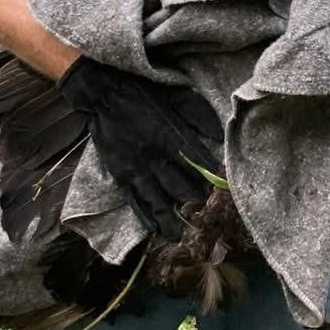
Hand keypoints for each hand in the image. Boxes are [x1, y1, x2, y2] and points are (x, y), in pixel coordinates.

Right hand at [57, 57, 223, 239]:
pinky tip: (157, 229)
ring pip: (159, 201)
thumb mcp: (177, 97)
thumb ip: (199, 117)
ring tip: (184, 235)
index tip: (223, 190)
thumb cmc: (144, 94)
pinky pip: (136, 201)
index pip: (198, 163)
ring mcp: (137, 168)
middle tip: (209, 217)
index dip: (211, 178)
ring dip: (173, 219)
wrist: (106, 94)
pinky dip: (148, 217)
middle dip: (196, 203)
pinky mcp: (121, 175)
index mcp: (172, 136)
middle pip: (181, 187)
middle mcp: (156, 156)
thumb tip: (221, 134)